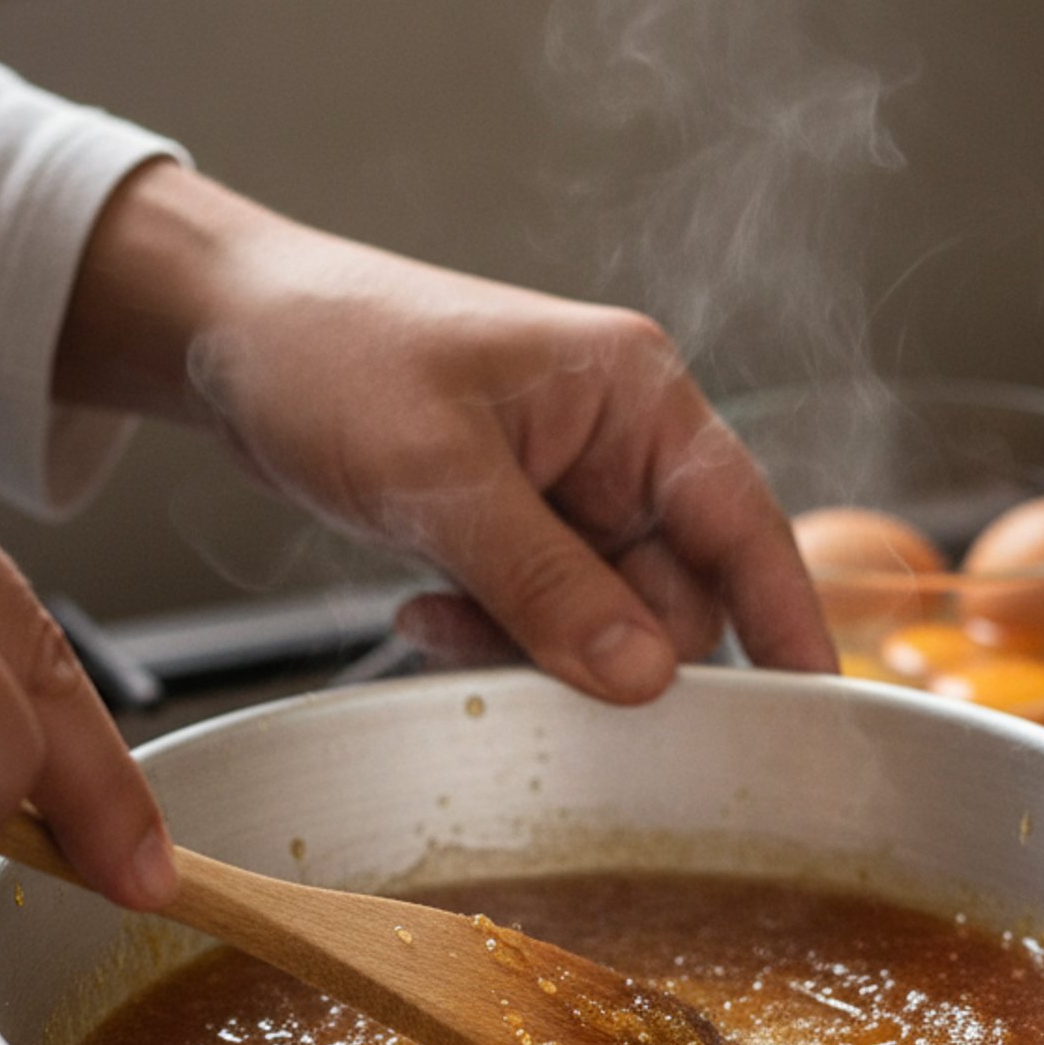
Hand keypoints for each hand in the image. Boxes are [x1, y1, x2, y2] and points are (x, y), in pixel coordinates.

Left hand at [56, 163, 835, 701]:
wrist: (227, 336)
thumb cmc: (334, 353)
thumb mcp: (440, 475)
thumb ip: (546, 584)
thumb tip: (644, 677)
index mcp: (637, 399)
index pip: (746, 524)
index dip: (788, 619)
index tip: (816, 708)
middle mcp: (619, 445)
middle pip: (674, 594)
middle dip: (605, 644)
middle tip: (519, 654)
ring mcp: (569, 491)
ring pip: (605, 620)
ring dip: (532, 643)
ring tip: (443, 613)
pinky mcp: (518, 528)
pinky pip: (544, 617)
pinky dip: (493, 633)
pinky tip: (426, 605)